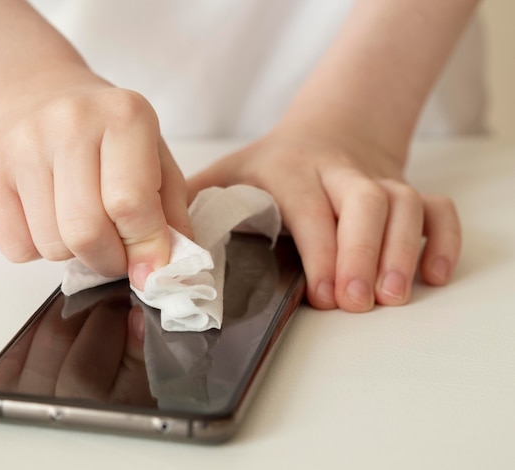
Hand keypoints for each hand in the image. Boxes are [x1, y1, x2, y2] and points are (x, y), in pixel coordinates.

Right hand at [0, 78, 191, 288]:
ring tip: (81, 222)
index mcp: (123, 115)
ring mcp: (21, 146)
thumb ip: (169, 213)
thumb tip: (161, 269)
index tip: (150, 268)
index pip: (131, 203)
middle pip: (87, 232)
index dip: (145, 248)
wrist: (36, 93)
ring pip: (52, 247)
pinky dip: (39, 249)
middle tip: (117, 255)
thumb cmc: (104, 131)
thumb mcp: (156, 157)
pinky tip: (48, 216)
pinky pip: (17, 249)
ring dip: (74, 253)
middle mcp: (69, 123)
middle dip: (109, 261)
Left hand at [187, 123, 460, 312]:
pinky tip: (433, 275)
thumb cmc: (271, 166)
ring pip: (405, 204)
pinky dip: (443, 239)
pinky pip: (438, 208)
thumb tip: (162, 252)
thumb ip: (195, 207)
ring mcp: (377, 179)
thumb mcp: (227, 175)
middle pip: (365, 202)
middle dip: (362, 254)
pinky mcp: (405, 188)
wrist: (325, 132)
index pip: (310, 208)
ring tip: (391, 297)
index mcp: (289, 169)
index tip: (320, 296)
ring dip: (402, 252)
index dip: (321, 251)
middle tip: (356, 303)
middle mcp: (339, 172)